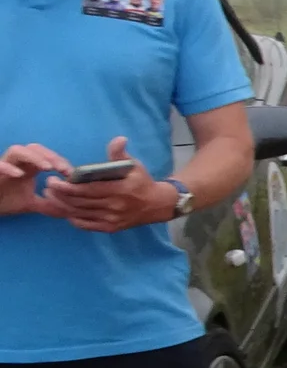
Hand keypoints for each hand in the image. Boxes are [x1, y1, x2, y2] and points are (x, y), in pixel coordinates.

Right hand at [0, 142, 71, 217]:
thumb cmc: (6, 201)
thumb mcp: (32, 204)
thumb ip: (48, 204)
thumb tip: (68, 210)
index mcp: (28, 167)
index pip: (46, 156)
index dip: (59, 161)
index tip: (71, 173)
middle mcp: (17, 163)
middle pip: (35, 148)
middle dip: (51, 156)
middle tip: (62, 169)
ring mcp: (5, 165)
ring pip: (17, 150)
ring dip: (34, 157)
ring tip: (47, 168)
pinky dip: (8, 167)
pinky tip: (19, 174)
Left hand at [49, 138, 176, 232]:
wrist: (158, 205)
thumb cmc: (142, 182)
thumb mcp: (135, 166)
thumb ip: (121, 154)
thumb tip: (119, 139)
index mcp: (120, 190)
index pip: (88, 190)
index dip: (68, 187)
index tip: (53, 181)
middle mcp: (115, 207)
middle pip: (80, 202)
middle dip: (60, 195)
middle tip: (48, 187)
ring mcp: (112, 219)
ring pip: (81, 214)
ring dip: (62, 206)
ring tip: (50, 197)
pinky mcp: (110, 228)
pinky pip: (86, 225)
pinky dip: (73, 218)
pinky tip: (65, 210)